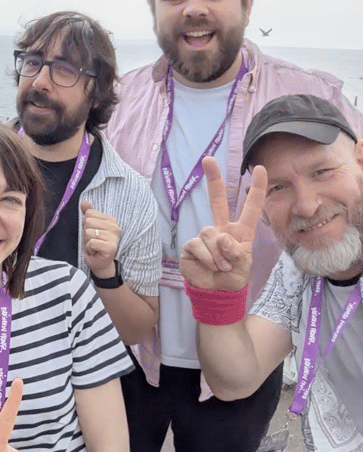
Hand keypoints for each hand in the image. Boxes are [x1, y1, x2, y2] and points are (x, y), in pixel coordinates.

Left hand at [80, 200, 120, 277]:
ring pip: (88, 232)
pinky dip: (89, 249)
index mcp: (110, 220)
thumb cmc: (95, 245)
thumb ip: (88, 214)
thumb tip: (84, 202)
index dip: (86, 224)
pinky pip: (91, 242)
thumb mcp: (90, 227)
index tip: (92, 233)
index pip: (89, 213)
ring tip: (94, 246)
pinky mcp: (110, 247)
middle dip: (86, 233)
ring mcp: (113, 237)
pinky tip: (95, 252)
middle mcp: (114, 227)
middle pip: (88, 221)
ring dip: (87, 242)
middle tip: (93, 241)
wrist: (100, 263)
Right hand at [179, 157, 266, 290]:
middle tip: (208, 159)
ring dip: (218, 255)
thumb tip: (221, 237)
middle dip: (213, 179)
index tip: (259, 168)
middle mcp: (221, 229)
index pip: (251, 207)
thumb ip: (237, 250)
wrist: (215, 292)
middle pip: (217, 200)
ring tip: (222, 267)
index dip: (257, 188)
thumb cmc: (233, 277)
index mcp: (240, 231)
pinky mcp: (191, 246)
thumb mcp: (244, 264)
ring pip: (210, 234)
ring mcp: (205, 237)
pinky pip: (198, 246)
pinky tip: (210, 266)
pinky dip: (207, 259)